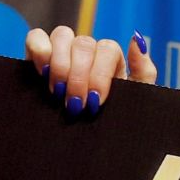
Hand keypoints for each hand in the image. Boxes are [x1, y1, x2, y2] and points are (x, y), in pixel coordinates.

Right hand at [24, 25, 157, 115]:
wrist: (88, 144)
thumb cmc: (111, 122)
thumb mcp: (133, 102)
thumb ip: (143, 71)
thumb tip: (137, 39)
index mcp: (111, 60)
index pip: (108, 48)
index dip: (100, 73)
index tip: (95, 102)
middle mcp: (87, 51)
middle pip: (84, 43)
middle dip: (79, 77)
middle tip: (76, 106)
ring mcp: (63, 51)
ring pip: (62, 35)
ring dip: (60, 65)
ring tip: (57, 93)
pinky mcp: (38, 56)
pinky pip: (36, 37)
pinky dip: (39, 51)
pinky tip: (42, 74)